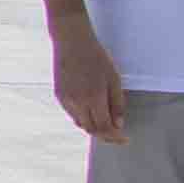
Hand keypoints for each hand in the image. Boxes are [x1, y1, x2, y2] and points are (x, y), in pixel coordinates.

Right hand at [46, 14, 125, 140]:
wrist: (71, 43)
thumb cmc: (96, 57)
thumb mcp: (114, 79)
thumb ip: (117, 103)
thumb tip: (118, 124)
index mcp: (94, 98)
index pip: (105, 127)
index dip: (115, 137)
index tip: (124, 139)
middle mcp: (78, 103)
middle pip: (92, 129)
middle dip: (105, 136)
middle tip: (117, 136)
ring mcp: (66, 100)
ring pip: (80, 124)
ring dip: (94, 128)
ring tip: (105, 125)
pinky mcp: (59, 96)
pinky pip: (72, 114)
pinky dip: (83, 119)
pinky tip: (91, 113)